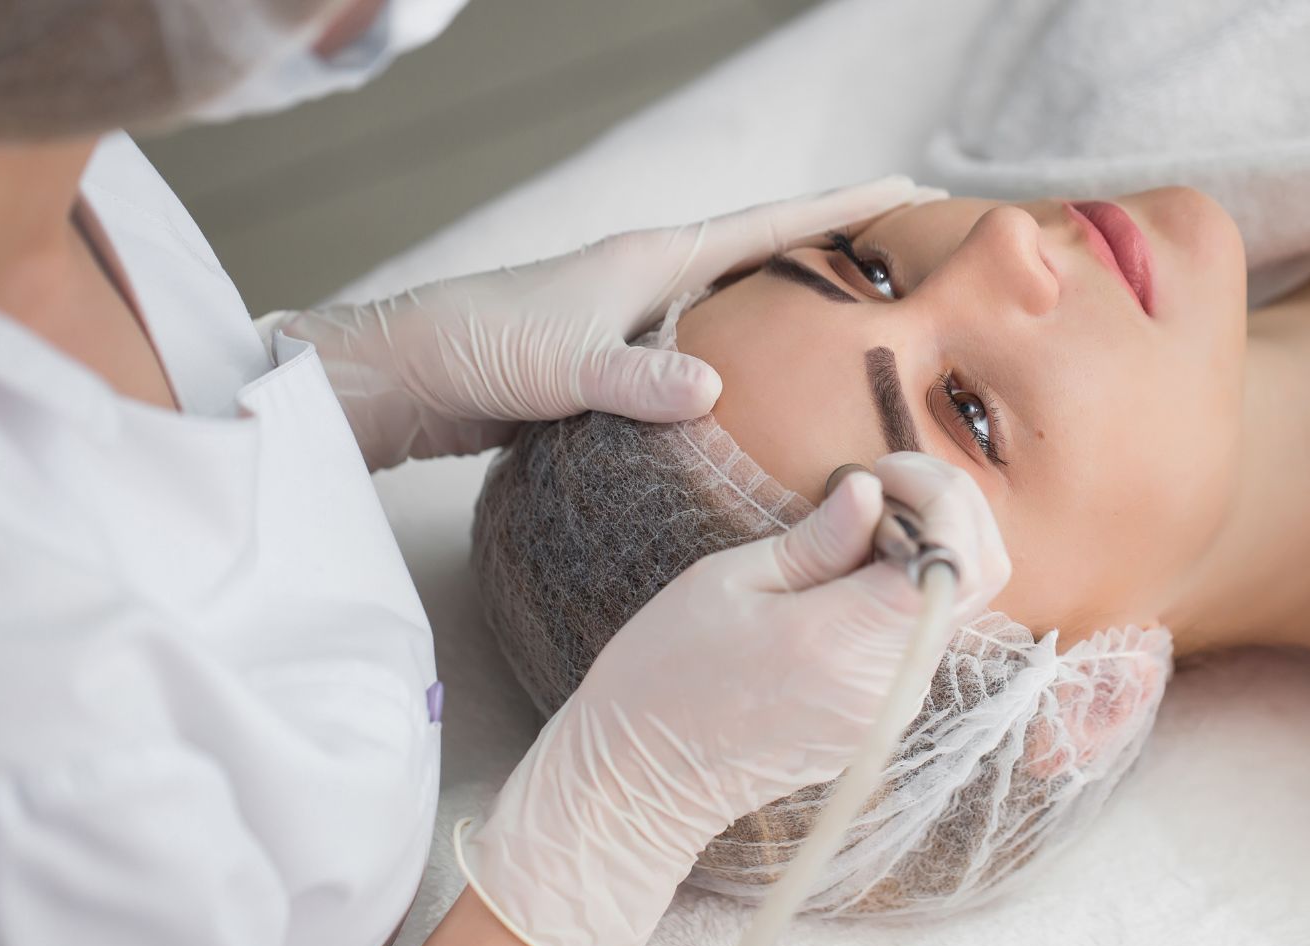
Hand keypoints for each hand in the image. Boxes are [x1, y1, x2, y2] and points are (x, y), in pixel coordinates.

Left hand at [269, 177, 941, 469]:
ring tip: (852, 324)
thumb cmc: (479, 350)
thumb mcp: (562, 367)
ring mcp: (634, 318)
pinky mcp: (615, 361)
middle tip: (901, 257)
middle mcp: (651, 279)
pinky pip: (702, 352)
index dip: (838, 209)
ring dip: (788, 307)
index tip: (904, 190)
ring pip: (734, 306)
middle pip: (763, 256)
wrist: (405, 373)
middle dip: (832, 252)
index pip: (767, 227)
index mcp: (652, 261)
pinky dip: (744, 359)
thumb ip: (636, 380)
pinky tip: (764, 391)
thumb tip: (711, 387)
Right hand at [455, 454, 1010, 945]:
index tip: (884, 470)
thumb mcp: (727, 583)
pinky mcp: (883, 722)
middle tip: (883, 486)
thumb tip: (872, 490)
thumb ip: (816, 541)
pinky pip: (923, 641)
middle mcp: (885, 684)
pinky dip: (910, 593)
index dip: (938, 493)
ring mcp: (891, 710)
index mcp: (842, 641)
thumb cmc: (665, 675)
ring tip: (858, 529)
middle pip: (977, 580)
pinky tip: (852, 578)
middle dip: (951, 511)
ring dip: (932, 550)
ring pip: (955, 608)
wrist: (643, 780)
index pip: (952, 556)